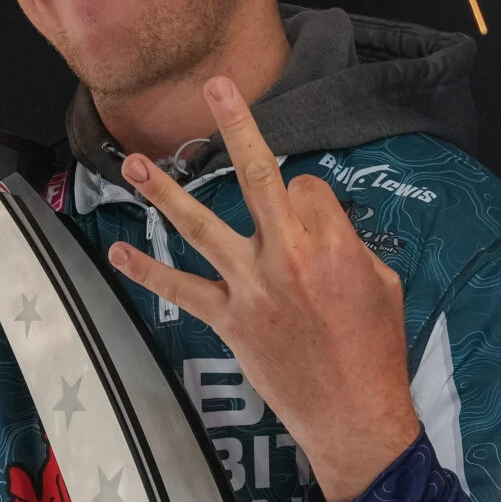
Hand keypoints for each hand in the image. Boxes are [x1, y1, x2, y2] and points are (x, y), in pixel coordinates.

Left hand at [105, 76, 421, 501]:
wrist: (355, 415)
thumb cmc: (377, 350)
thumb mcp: (382, 285)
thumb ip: (346, 247)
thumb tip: (316, 230)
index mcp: (334, 241)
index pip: (305, 186)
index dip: (306, 195)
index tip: (308, 214)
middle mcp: (288, 254)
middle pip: (258, 175)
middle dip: (237, 125)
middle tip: (215, 86)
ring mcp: (251, 286)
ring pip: (201, 226)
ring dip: (164, 193)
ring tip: (133, 162)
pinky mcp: (228, 319)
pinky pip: (181, 289)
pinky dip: (147, 272)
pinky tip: (118, 255)